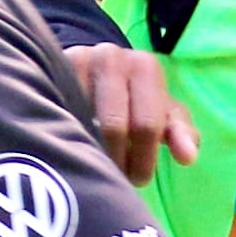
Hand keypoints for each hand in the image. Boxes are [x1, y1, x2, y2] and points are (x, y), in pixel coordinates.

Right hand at [64, 43, 198, 185]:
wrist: (92, 69)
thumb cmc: (136, 99)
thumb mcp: (162, 113)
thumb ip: (180, 133)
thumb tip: (188, 157)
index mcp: (145, 66)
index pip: (147, 124)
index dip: (143, 159)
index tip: (138, 179)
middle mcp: (111, 57)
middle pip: (114, 126)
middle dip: (117, 161)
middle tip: (114, 178)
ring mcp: (76, 61)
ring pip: (82, 122)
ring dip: (89, 152)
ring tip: (93, 167)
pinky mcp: (48, 72)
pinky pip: (57, 114)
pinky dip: (66, 137)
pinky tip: (70, 149)